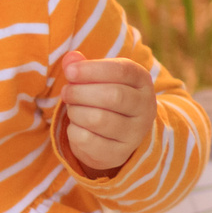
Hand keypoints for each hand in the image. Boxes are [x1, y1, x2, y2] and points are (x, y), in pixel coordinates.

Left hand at [57, 55, 155, 174]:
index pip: (123, 71)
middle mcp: (145, 107)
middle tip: (66, 92)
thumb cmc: (103, 98)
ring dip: (76, 111)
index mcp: (142, 81)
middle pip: (112, 96)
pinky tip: (76, 127)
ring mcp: (134, 133)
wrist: (116, 136)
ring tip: (72, 109)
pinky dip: (73, 131)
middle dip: (80, 92)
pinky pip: (87, 140)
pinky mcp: (118, 153)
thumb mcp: (98, 78)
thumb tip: (70, 58)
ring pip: (98, 119)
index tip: (69, 71)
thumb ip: (83, 67)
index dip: (92, 69)